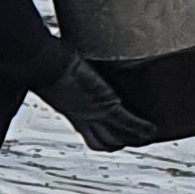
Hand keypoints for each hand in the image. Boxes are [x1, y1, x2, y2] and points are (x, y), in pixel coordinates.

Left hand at [35, 52, 159, 151]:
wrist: (42, 64)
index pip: (91, 133)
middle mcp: (83, 117)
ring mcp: (94, 113)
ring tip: (151, 133)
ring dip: (134, 136)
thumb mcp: (58, 71)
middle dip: (120, 142)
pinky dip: (141, 127)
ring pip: (118, 137)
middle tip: (137, 137)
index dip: (103, 135)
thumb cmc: (45, 63)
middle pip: (105, 142)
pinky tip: (152, 128)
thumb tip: (63, 51)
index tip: (114, 132)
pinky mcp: (105, 105)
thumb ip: (64, 67)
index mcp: (72, 111)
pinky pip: (127, 121)